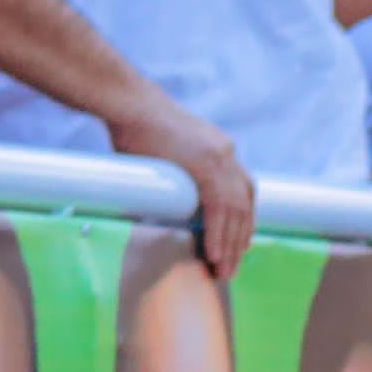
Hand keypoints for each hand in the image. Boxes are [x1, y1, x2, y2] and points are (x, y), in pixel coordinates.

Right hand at [108, 96, 254, 277]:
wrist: (126, 102)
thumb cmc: (130, 123)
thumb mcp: (162, 150)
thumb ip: (170, 174)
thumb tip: (157, 200)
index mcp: (219, 148)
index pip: (243, 191)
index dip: (242, 220)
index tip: (237, 243)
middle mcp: (226, 153)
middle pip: (245, 204)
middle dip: (239, 238)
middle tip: (231, 265)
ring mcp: (220, 158)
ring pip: (236, 211)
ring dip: (230, 243)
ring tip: (222, 269)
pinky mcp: (206, 165)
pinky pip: (219, 209)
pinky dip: (218, 234)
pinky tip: (213, 253)